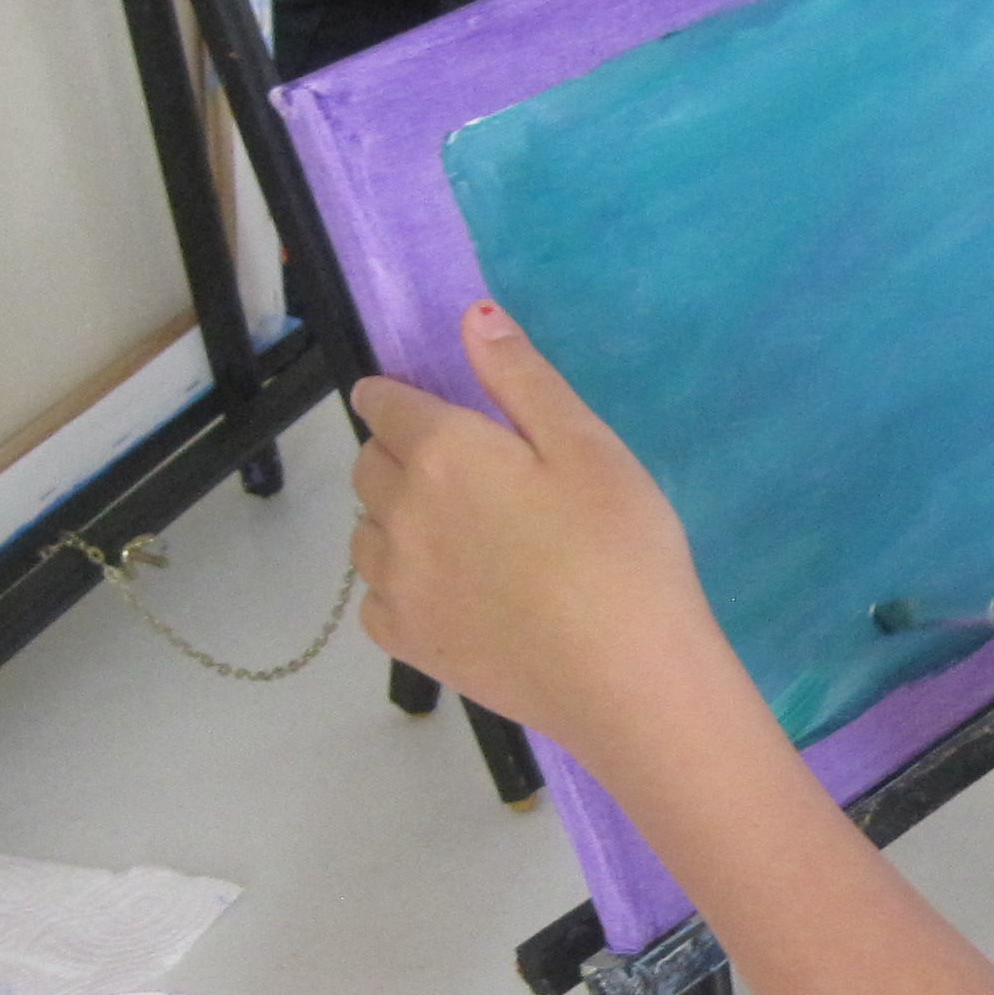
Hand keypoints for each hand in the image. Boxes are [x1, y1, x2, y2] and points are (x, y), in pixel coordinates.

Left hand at [349, 302, 736, 757]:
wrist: (628, 677)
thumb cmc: (621, 552)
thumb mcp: (588, 447)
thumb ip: (521, 379)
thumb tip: (471, 317)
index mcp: (441, 452)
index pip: (381, 404)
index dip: (400, 399)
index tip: (429, 409)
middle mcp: (398, 512)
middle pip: (368, 466)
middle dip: (400, 455)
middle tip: (467, 476)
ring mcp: (395, 584)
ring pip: (366, 532)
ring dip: (395, 521)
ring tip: (462, 538)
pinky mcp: (406, 643)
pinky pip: (376, 597)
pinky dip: (400, 585)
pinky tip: (453, 593)